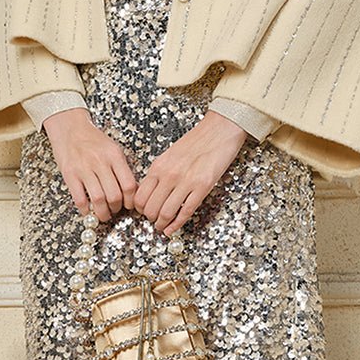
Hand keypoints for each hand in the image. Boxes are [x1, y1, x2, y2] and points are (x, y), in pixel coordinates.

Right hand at [42, 108, 138, 220]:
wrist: (70, 127)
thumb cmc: (93, 139)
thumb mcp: (113, 149)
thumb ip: (121, 168)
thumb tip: (131, 191)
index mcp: (114, 155)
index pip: (129, 185)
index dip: (131, 201)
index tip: (129, 206)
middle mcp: (100, 162)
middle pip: (114, 195)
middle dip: (116, 209)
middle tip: (115, 211)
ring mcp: (84, 168)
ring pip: (98, 200)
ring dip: (102, 213)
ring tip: (103, 214)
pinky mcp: (69, 174)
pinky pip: (79, 199)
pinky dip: (85, 210)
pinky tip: (88, 210)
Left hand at [132, 111, 246, 235]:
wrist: (219, 129)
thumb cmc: (197, 141)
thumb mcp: (170, 155)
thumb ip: (160, 173)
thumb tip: (152, 192)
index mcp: (159, 166)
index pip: (140, 196)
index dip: (139, 209)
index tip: (143, 212)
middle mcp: (169, 175)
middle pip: (150, 208)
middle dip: (150, 219)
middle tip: (154, 221)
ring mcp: (186, 182)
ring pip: (165, 213)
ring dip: (162, 224)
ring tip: (162, 226)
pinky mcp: (202, 187)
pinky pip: (185, 212)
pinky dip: (176, 225)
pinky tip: (172, 230)